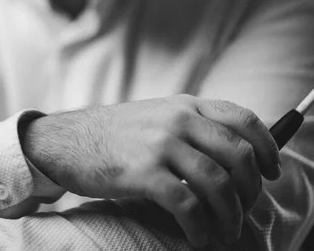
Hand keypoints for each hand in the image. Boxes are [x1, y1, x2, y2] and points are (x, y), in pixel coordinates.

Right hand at [23, 95, 280, 247]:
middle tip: (244, 210)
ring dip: (229, 216)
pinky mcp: (143, 172)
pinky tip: (198, 237)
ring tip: (225, 232)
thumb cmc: (119, 132)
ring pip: (218, 183)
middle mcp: (179, 119)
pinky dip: (201, 228)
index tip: (271, 172)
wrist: (71, 139)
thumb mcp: (160, 115)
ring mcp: (161, 144)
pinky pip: (188, 205)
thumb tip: (236, 153)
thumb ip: (194, 125)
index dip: (267, 147)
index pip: (243, 119)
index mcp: (187, 105)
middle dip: (250, 191)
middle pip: (238, 155)